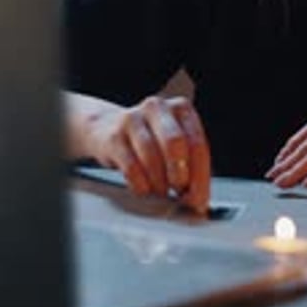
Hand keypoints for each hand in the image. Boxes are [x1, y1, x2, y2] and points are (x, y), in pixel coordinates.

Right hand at [86, 94, 209, 213]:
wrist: (107, 127)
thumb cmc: (151, 139)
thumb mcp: (174, 143)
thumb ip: (190, 164)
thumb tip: (198, 197)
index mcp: (181, 108)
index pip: (197, 143)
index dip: (200, 176)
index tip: (198, 199)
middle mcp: (158, 107)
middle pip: (175, 144)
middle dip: (179, 175)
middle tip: (179, 193)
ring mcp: (133, 119)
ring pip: (151, 158)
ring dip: (159, 183)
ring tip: (161, 191)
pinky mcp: (114, 136)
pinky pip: (131, 168)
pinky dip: (141, 185)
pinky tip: (144, 189)